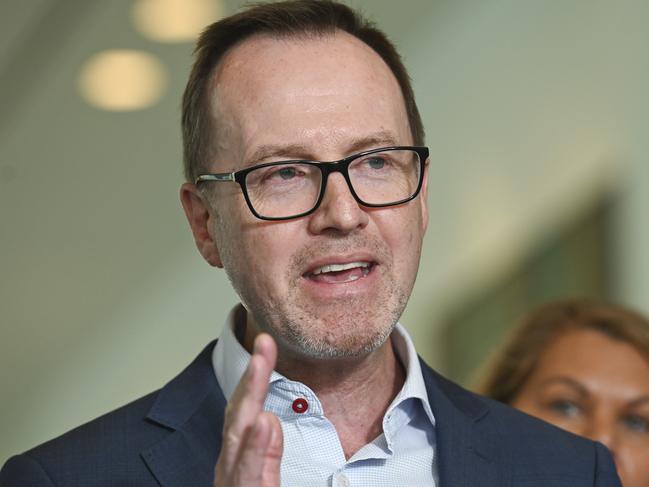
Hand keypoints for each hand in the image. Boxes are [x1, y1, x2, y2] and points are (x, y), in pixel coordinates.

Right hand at [214, 333, 282, 486]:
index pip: (246, 411)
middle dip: (252, 378)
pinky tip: (264, 423)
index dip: (255, 377)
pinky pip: (249, 475)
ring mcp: (234, 483)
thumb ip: (264, 454)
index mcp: (238, 462)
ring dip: (249, 399)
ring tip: (259, 367)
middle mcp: (230, 470)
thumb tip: (270, 420)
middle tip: (264, 343)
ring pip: (239, 440)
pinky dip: (255, 449)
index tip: (266, 345)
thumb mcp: (259, 481)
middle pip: (239, 416)